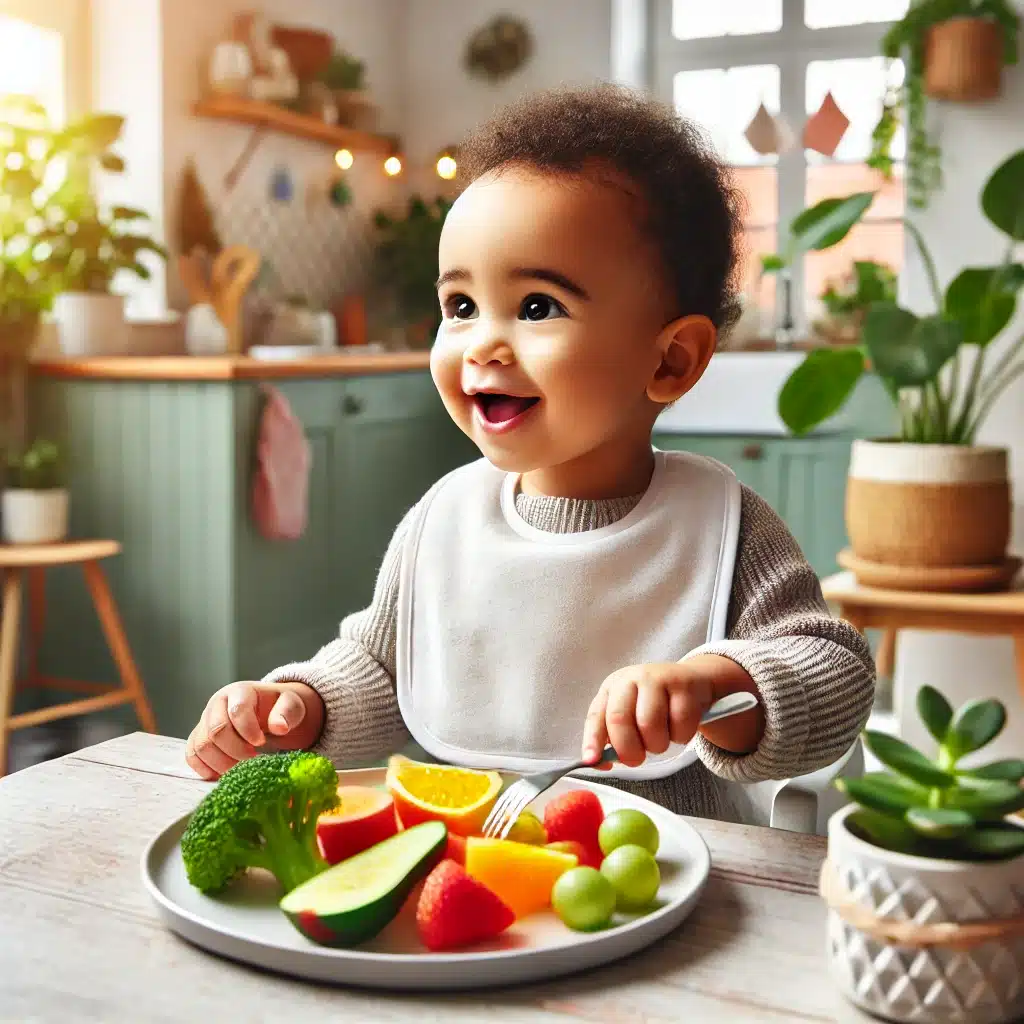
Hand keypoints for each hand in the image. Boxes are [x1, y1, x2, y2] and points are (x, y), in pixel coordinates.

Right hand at [185, 680, 324, 779]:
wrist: (272, 712)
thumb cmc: (281, 708)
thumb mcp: (292, 705)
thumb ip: (287, 712)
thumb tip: (279, 727)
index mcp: (241, 691)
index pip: (237, 710)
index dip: (248, 730)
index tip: (261, 744)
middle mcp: (218, 704)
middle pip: (216, 731)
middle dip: (235, 750)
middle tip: (253, 759)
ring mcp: (205, 721)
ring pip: (202, 746)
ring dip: (221, 763)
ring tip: (242, 768)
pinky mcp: (200, 737)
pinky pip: (192, 755)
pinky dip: (204, 768)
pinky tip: (222, 774)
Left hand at [581, 656, 763, 767]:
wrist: (695, 682)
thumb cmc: (656, 706)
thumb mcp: (631, 716)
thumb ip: (614, 738)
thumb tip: (598, 763)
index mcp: (612, 688)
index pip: (596, 715)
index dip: (592, 740)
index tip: (592, 761)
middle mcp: (631, 678)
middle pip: (619, 718)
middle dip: (627, 748)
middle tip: (637, 760)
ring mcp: (658, 678)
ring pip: (650, 724)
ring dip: (657, 744)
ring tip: (662, 739)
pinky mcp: (684, 684)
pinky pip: (679, 724)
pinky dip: (681, 736)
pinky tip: (680, 727)